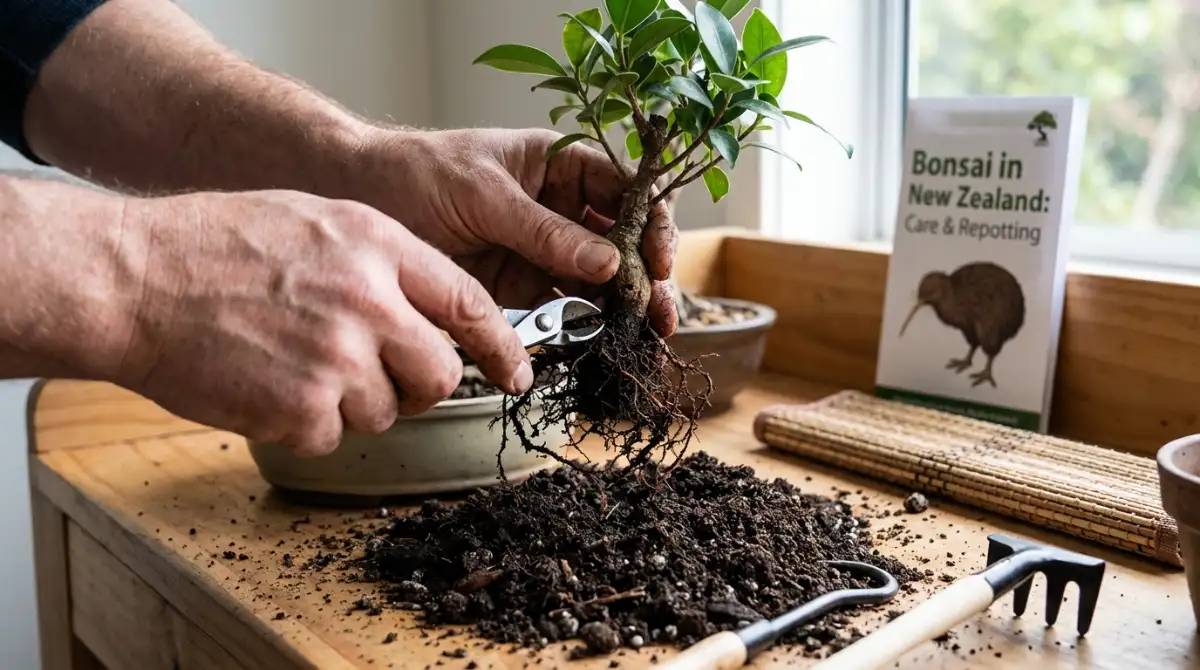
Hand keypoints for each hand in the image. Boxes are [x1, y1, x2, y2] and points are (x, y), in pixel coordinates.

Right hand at [113, 190, 533, 455]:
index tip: (516, 371)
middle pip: (440, 373)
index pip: (468, 302)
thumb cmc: (214, 244)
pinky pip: (331, 437)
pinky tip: (265, 387)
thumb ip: (379, 262)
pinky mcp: (302, 408)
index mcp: (379, 246)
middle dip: (418, 385)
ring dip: (350, 404)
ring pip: (386, 412)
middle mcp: (371, 301)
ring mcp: (339, 358)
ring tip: (293, 367)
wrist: (132, 278)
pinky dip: (303, 425)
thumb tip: (428, 311)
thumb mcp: (314, 219)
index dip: (499, 343)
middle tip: (379, 377)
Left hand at [346, 127, 679, 335]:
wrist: (356, 200)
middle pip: (623, 241)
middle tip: (661, 314)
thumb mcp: (483, 194)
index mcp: (560, 164)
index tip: (658, 260)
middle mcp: (561, 207)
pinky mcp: (521, 287)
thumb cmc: (416, 173)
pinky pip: (564, 308)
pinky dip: (585, 327)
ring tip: (643, 336)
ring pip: (601, 280)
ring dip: (625, 308)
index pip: (625, 190)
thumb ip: (544, 231)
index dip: (651, 223)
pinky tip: (603, 342)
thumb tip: (609, 262)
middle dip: (648, 275)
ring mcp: (544, 250)